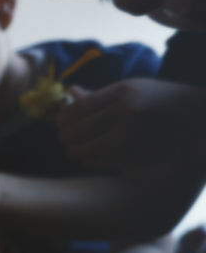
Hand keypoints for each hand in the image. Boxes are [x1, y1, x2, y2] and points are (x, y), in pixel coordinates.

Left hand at [55, 80, 205, 173]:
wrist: (198, 118)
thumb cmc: (159, 100)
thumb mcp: (132, 89)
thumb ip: (99, 96)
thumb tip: (69, 92)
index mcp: (124, 92)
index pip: (78, 108)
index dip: (62, 118)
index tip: (59, 122)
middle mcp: (127, 113)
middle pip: (76, 131)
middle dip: (66, 137)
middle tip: (66, 138)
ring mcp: (132, 136)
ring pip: (83, 151)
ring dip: (75, 152)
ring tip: (77, 149)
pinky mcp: (135, 156)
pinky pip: (98, 163)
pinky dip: (89, 161)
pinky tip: (92, 157)